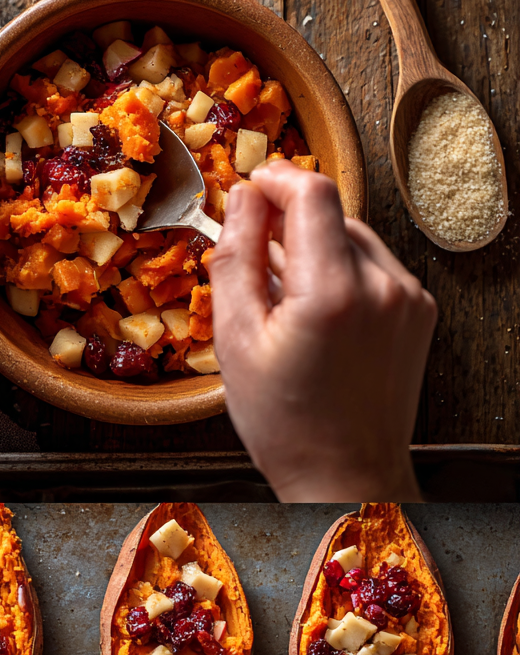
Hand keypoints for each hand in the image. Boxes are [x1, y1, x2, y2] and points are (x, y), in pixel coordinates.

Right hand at [209, 161, 436, 502]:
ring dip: (315, 245)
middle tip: (253, 252)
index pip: (312, 192)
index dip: (276, 179)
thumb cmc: (286, 422)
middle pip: (331, 212)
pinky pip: (373, 266)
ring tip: (283, 294)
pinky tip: (316, 312)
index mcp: (333, 292)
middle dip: (289, 220)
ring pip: (352, 236)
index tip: (251, 188)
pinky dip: (342, 271)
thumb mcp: (235, 339)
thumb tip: (244, 198)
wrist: (346, 476)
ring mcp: (409, 299)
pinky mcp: (418, 311)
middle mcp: (383, 287)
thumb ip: (237, 256)